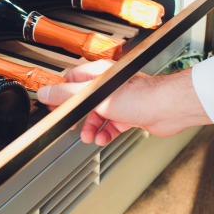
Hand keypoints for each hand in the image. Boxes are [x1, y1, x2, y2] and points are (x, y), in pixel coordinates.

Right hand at [37, 60, 212, 145]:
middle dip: (77, 116)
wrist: (167, 109)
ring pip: (97, 115)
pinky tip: (104, 138)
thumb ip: (68, 95)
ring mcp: (119, 101)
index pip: (72, 81)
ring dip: (91, 128)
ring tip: (89, 136)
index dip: (61, 95)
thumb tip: (46, 92)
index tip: (54, 107)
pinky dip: (106, 133)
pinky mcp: (129, 115)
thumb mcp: (95, 96)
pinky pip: (111, 125)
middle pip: (83, 101)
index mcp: (99, 75)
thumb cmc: (139, 96)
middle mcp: (109, 86)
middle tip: (71, 124)